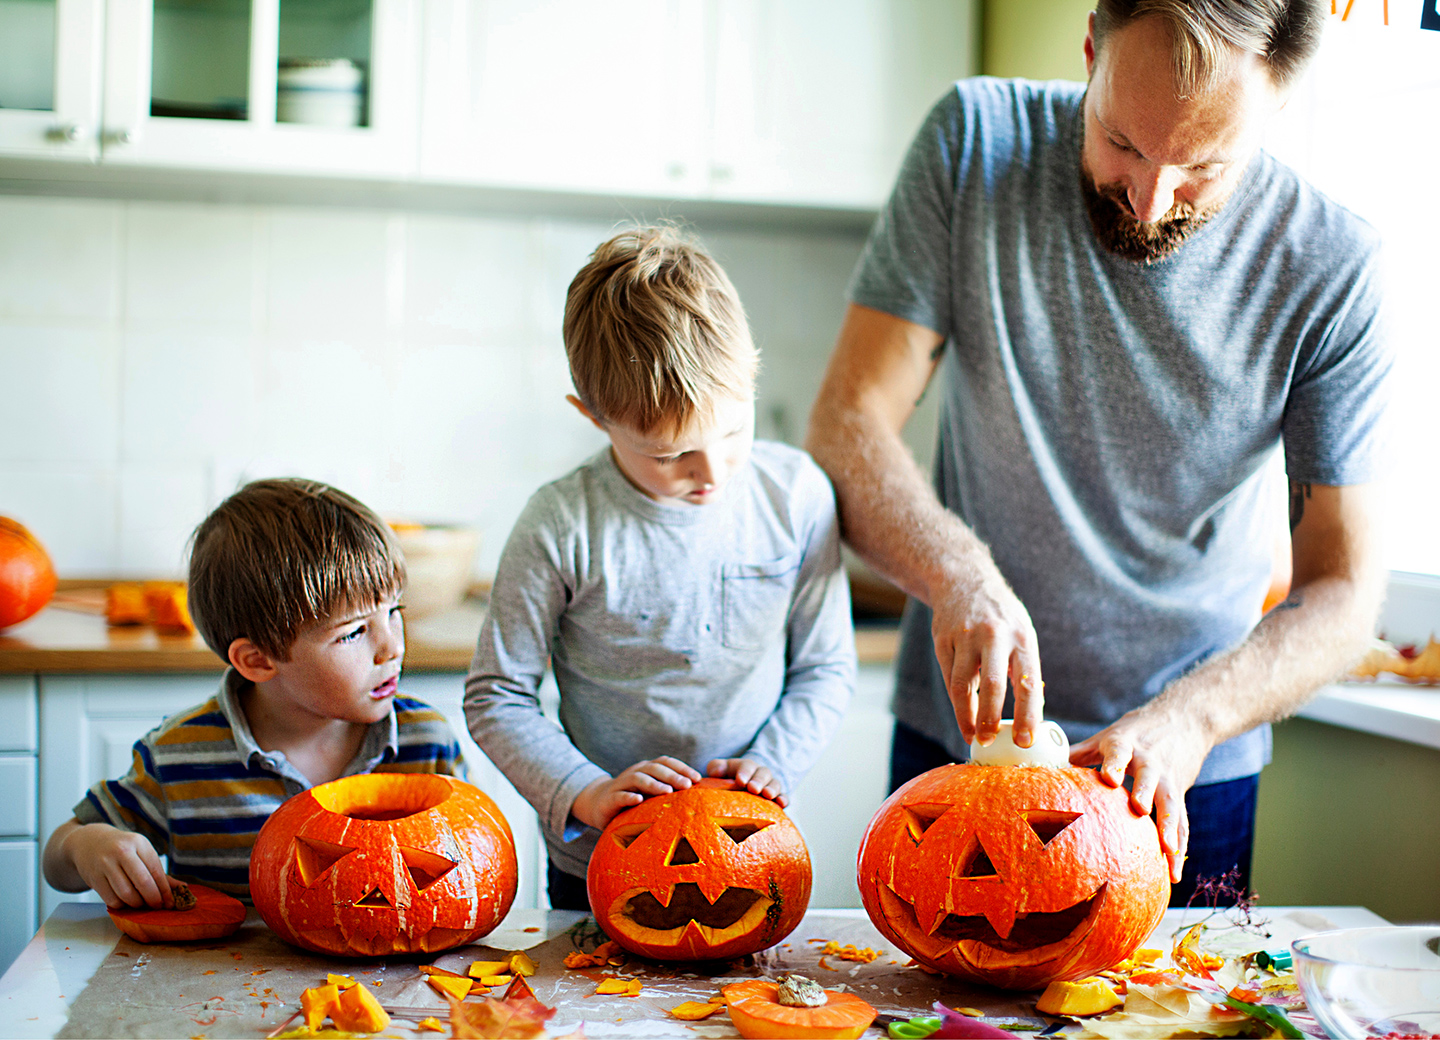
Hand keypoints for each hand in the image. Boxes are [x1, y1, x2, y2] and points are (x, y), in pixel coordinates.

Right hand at [62, 823, 173, 908]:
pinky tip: (125, 902)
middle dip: (153, 898)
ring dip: (137, 904)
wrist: (90, 842)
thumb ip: (158, 871)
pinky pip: (111, 899)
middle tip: (156, 906)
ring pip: (126, 893)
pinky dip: (122, 905)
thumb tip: (182, 887)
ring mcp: (106, 864)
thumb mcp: (141, 851)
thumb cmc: (122, 849)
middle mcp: (122, 851)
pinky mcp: (94, 877)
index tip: (170, 902)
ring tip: (141, 903)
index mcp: (139, 843)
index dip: (164, 890)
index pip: (156, 870)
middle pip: (143, 882)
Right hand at [571, 756, 701, 830]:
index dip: (682, 768)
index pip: (666, 763)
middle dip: (673, 776)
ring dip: (654, 784)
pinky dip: (629, 796)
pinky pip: (620, 795)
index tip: (698, 778)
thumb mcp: (651, 794)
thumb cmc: (632, 799)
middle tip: (687, 785)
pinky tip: (638, 800)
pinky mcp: (610, 798)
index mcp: (648, 769)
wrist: (598, 803)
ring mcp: (622, 784)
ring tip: (668, 792)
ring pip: (638, 779)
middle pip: (655, 769)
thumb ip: (668, 791)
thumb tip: (699, 797)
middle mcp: (635, 772)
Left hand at [706, 758, 787, 807]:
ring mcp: (770, 786)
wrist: (738, 791)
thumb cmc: (725, 780)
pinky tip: (782, 804)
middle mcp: (760, 774)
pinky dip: (784, 799)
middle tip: (753, 789)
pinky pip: (784, 797)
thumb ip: (716, 768)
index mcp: (746, 767)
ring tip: (767, 795)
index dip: (744, 772)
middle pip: (763, 773)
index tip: (740, 781)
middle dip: (758, 781)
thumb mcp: (718, 771)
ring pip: (775, 784)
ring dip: (772, 789)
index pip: (747, 766)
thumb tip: (717, 772)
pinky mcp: (777, 799)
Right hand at [930, 569, 1043, 748]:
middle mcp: (994, 636)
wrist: (962, 579)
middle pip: (992, 685)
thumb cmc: (999, 616)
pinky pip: (948, 675)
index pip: (1027, 683)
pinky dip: (956, 697)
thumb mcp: (1021, 633)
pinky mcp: (942, 639)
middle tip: (989, 742)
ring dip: (966, 715)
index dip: (1027, 715)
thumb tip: (1031, 712)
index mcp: (1022, 637)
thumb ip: (1023, 668)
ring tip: (971, 735)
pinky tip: (962, 711)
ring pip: (962, 684)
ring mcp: (965, 636)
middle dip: (990, 719)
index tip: (1026, 741)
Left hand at [1069, 708, 1210, 884]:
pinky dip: (1179, 845)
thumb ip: (1078, 753)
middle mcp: (1149, 761)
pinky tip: (1173, 872)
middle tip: (1140, 809)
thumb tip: (1042, 768)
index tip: (1110, 777)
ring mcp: (1167, 778)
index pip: (1119, 751)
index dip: (1114, 763)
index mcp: (1125, 744)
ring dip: (1170, 828)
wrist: (1183, 719)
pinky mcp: (1180, 792)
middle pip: (1149, 777)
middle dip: (1145, 792)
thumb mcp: (1106, 737)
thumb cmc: (1134, 732)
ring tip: (1168, 853)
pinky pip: (1182, 821)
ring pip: (1171, 804)